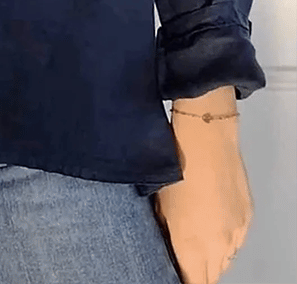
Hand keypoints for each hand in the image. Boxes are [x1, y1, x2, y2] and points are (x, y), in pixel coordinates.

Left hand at [152, 115, 252, 283]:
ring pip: (226, 259)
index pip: (195, 283)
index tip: (178, 274)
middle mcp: (219, 246)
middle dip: (200, 270)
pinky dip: (226, 237)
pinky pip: (237, 240)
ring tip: (199, 235)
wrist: (206, 139)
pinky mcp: (247, 219)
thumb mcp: (161, 206)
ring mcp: (236, 233)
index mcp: (193, 246)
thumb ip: (168, 235)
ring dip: (214, 255)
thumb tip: (170, 248)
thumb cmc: (178, 166)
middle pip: (212, 275)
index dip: (185, 279)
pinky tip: (214, 219)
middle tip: (187, 256)